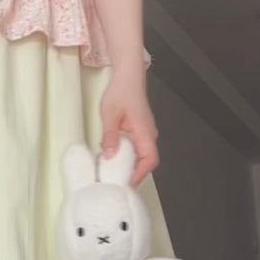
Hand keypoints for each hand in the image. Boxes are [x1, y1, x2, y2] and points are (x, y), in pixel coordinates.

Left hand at [100, 71, 158, 186]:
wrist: (128, 75)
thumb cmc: (121, 90)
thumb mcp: (110, 114)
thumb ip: (110, 136)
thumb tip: (109, 155)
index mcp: (145, 132)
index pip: (150, 160)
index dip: (140, 174)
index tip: (128, 184)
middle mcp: (148, 135)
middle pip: (147, 162)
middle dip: (135, 175)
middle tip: (118, 184)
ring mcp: (145, 133)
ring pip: (142, 156)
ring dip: (131, 166)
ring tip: (115, 175)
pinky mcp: (140, 131)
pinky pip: (137, 149)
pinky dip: (128, 157)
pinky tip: (115, 159)